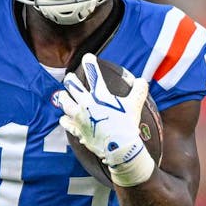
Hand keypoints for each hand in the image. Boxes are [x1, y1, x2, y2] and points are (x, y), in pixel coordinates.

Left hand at [55, 53, 155, 185]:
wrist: (119, 148)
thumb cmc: (127, 126)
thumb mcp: (135, 106)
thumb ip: (139, 90)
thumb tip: (142, 81)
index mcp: (100, 96)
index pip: (93, 75)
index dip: (90, 63)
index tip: (87, 57)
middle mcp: (86, 105)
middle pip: (72, 87)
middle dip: (71, 80)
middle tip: (70, 77)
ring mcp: (79, 118)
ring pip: (64, 103)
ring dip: (63, 98)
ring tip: (62, 95)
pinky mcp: (77, 130)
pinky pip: (66, 123)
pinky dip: (65, 120)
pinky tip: (64, 118)